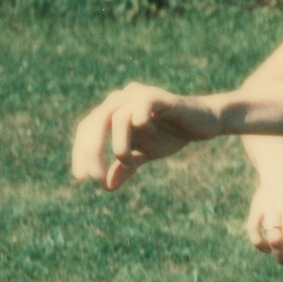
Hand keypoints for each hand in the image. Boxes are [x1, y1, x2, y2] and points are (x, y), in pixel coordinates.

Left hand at [71, 83, 219, 190]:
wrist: (201, 124)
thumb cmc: (170, 135)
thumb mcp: (144, 156)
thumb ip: (124, 167)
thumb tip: (105, 186)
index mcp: (112, 111)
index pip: (87, 128)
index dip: (81, 152)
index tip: (82, 177)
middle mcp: (120, 99)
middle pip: (94, 122)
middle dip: (91, 150)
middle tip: (95, 175)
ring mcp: (137, 95)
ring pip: (116, 118)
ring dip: (118, 146)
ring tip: (128, 163)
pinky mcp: (157, 96)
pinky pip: (140, 107)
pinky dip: (139, 122)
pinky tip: (148, 134)